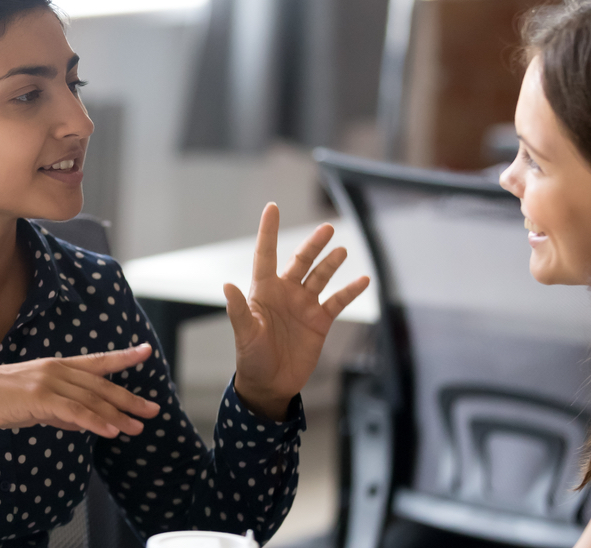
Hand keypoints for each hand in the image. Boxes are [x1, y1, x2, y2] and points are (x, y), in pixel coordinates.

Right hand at [0, 344, 160, 437]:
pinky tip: (110, 430)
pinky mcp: (38, 397)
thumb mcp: (34, 404)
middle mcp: (56, 369)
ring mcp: (48, 381)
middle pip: (101, 385)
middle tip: (152, 410)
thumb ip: (60, 410)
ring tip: (137, 427)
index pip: (96, 361)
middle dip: (129, 399)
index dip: (123, 357)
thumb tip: (82, 422)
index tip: (145, 352)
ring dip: (117, 415)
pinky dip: (94, 421)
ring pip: (91, 399)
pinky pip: (73, 411)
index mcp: (55, 366)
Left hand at [224, 203, 369, 419]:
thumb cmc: (251, 358)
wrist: (270, 384)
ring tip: (342, 250)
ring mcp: (304, 305)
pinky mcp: (319, 321)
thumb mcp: (244, 334)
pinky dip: (351, 291)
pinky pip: (338, 301)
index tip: (272, 207)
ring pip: (320, 277)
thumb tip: (228, 285)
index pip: (266, 254)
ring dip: (331, 263)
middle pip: (301, 261)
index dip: (268, 231)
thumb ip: (239, 310)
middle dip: (313, 244)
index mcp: (264, 291)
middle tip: (326, 228)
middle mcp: (285, 293)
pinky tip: (363, 280)